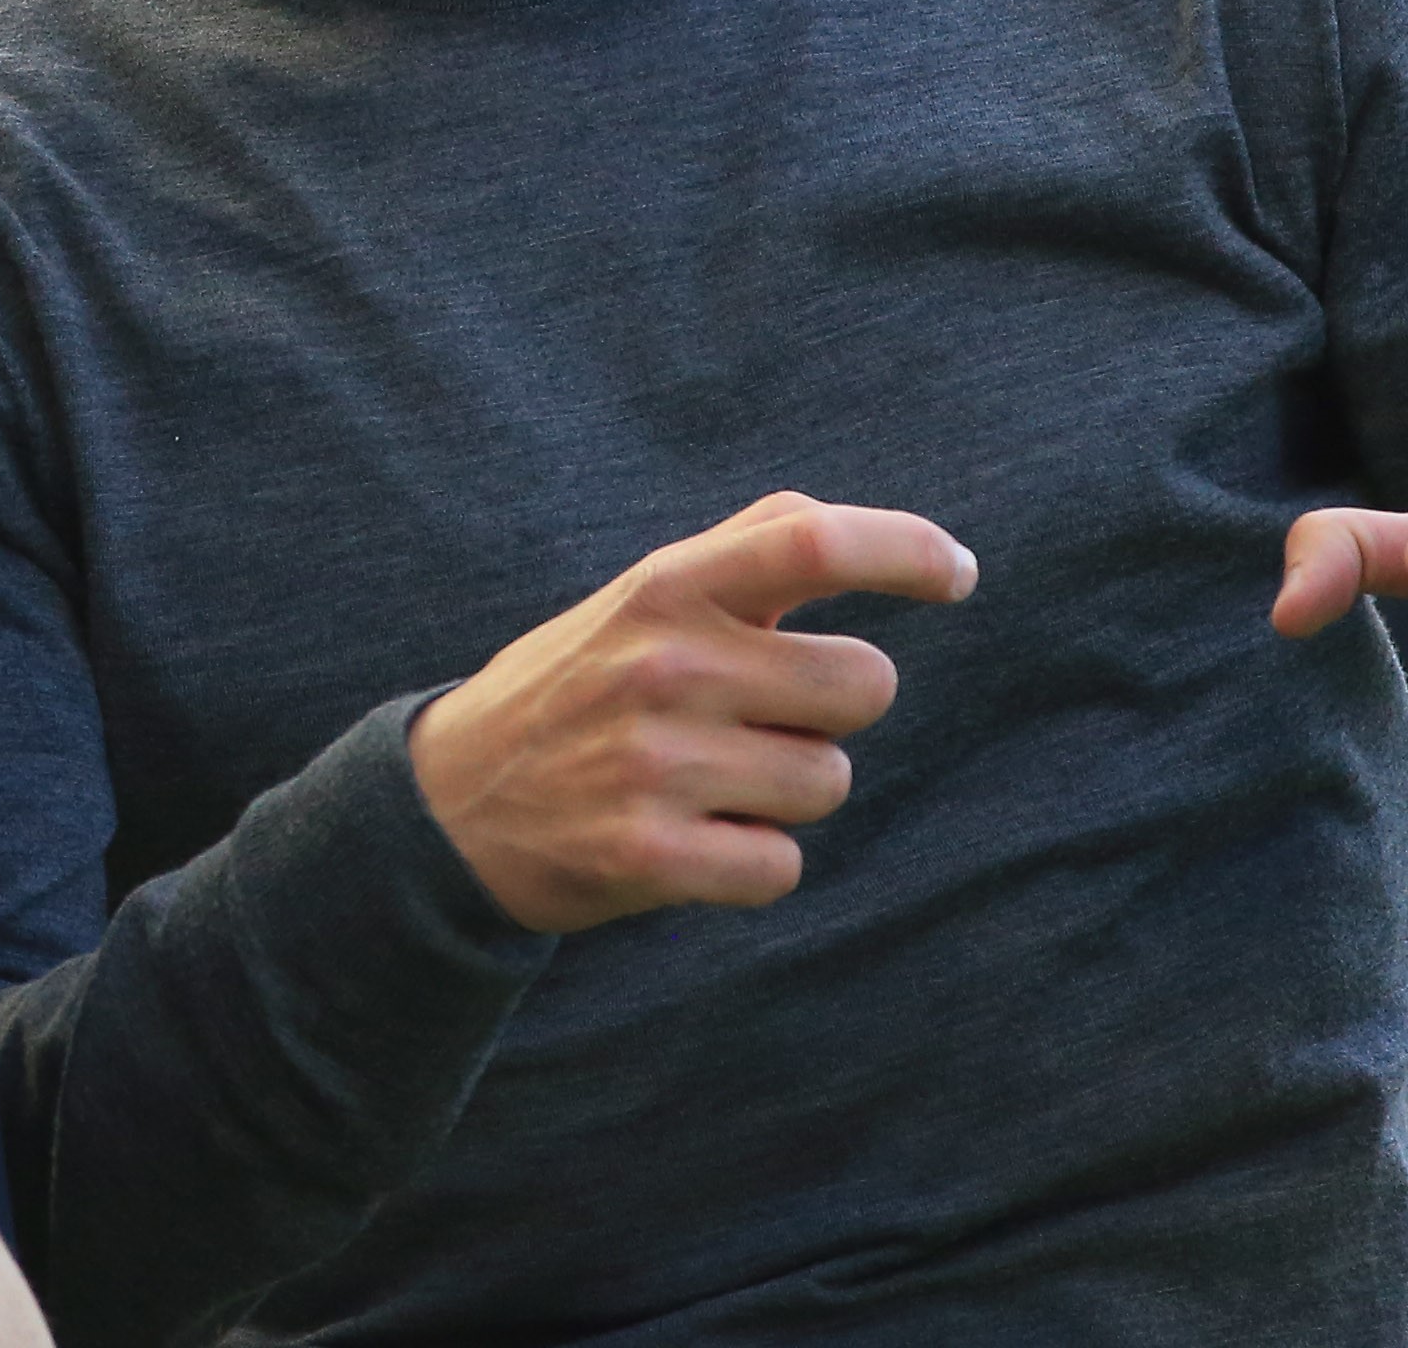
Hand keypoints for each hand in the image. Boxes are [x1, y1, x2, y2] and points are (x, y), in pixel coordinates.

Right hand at [409, 492, 977, 934]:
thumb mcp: (645, 595)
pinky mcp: (648, 856)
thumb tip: (896, 540)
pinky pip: (782, 866)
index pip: (813, 541)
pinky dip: (754, 864)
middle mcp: (663, 664)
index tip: (958, 575)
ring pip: (828, 781)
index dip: (906, 550)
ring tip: (708, 782)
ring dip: (787, 792)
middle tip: (759, 720)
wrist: (450, 804)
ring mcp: (654, 762)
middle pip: (861, 686)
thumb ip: (752, 546)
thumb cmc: (581, 685)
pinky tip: (693, 841)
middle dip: (832, 710)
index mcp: (668, 586)